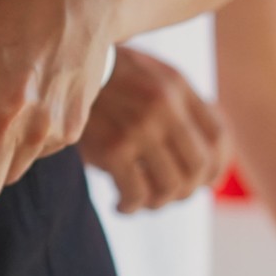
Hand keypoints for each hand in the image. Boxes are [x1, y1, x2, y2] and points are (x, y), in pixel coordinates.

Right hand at [78, 46, 231, 212]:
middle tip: (167, 194)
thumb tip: (205, 154)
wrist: (56, 69)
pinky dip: (131, 206)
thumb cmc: (103, 80)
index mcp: (177, 87)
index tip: (204, 182)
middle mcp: (165, 107)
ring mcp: (140, 128)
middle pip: (199, 166)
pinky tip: (121, 204)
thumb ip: (177, 105)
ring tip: (143, 201)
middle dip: (187, 190)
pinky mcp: (112, 148)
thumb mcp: (147, 76)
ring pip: (171, 185)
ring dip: (158, 202)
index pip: (219, 136)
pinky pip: (137, 193)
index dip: (218, 167)